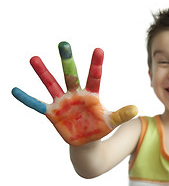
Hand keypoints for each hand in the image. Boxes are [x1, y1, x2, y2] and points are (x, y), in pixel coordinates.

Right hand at [12, 42, 137, 145]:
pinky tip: (14, 90)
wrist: (87, 142)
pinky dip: (27, 99)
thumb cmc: (99, 128)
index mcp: (91, 94)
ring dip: (43, 72)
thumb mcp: (111, 122)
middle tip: (64, 43)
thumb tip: (137, 109)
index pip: (94, 77)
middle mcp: (75, 94)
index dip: (96, 64)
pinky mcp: (52, 113)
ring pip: (52, 84)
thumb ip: (122, 115)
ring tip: (34, 58)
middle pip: (70, 74)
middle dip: (67, 60)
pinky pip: (37, 105)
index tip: (99, 50)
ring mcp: (62, 102)